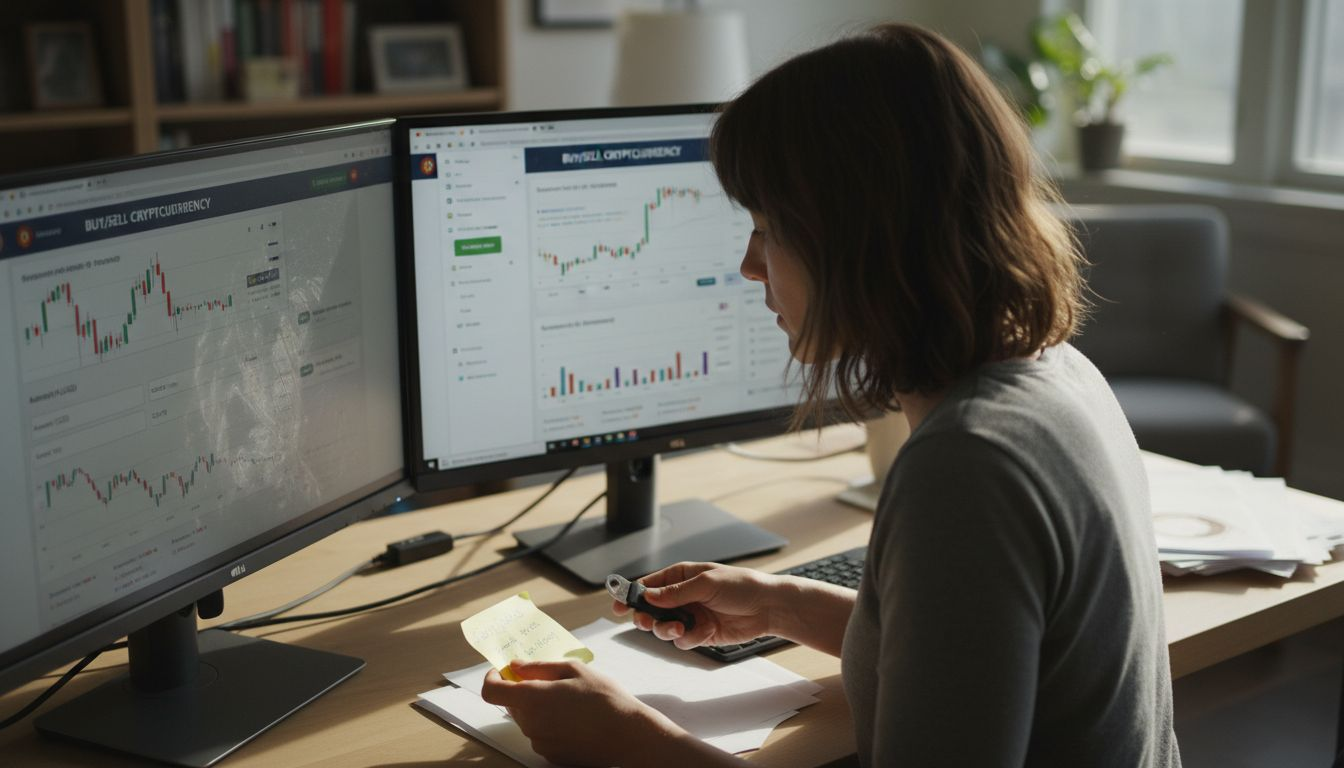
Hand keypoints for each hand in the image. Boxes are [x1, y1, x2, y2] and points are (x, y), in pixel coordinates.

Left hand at [480, 659, 680, 766]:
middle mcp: (531, 724)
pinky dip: (550, 724)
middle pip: (512, 705)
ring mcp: (540, 743)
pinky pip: (542, 735)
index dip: (493, 678)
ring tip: (571, 702)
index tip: (503, 671)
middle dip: (523, 690)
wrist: (629, 735)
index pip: (491, 691)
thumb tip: (515, 666)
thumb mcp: (574, 670)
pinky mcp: (552, 755)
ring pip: (528, 720)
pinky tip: (575, 720)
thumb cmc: (605, 698)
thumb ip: (538, 667)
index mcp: (532, 698)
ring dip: (539, 708)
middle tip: (552, 681)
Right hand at [613, 562, 780, 649]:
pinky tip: (704, 632)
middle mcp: (683, 596)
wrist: (768, 608)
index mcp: (681, 576)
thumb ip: (676, 592)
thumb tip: (649, 597)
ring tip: (679, 628)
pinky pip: (683, 640)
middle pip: (651, 610)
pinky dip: (689, 638)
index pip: (649, 585)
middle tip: (646, 622)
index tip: (617, 606)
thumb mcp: (706, 583)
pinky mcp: (700, 633)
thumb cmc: (742, 586)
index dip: (631, 595)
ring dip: (667, 630)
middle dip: (646, 617)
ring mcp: (691, 615)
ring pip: (664, 628)